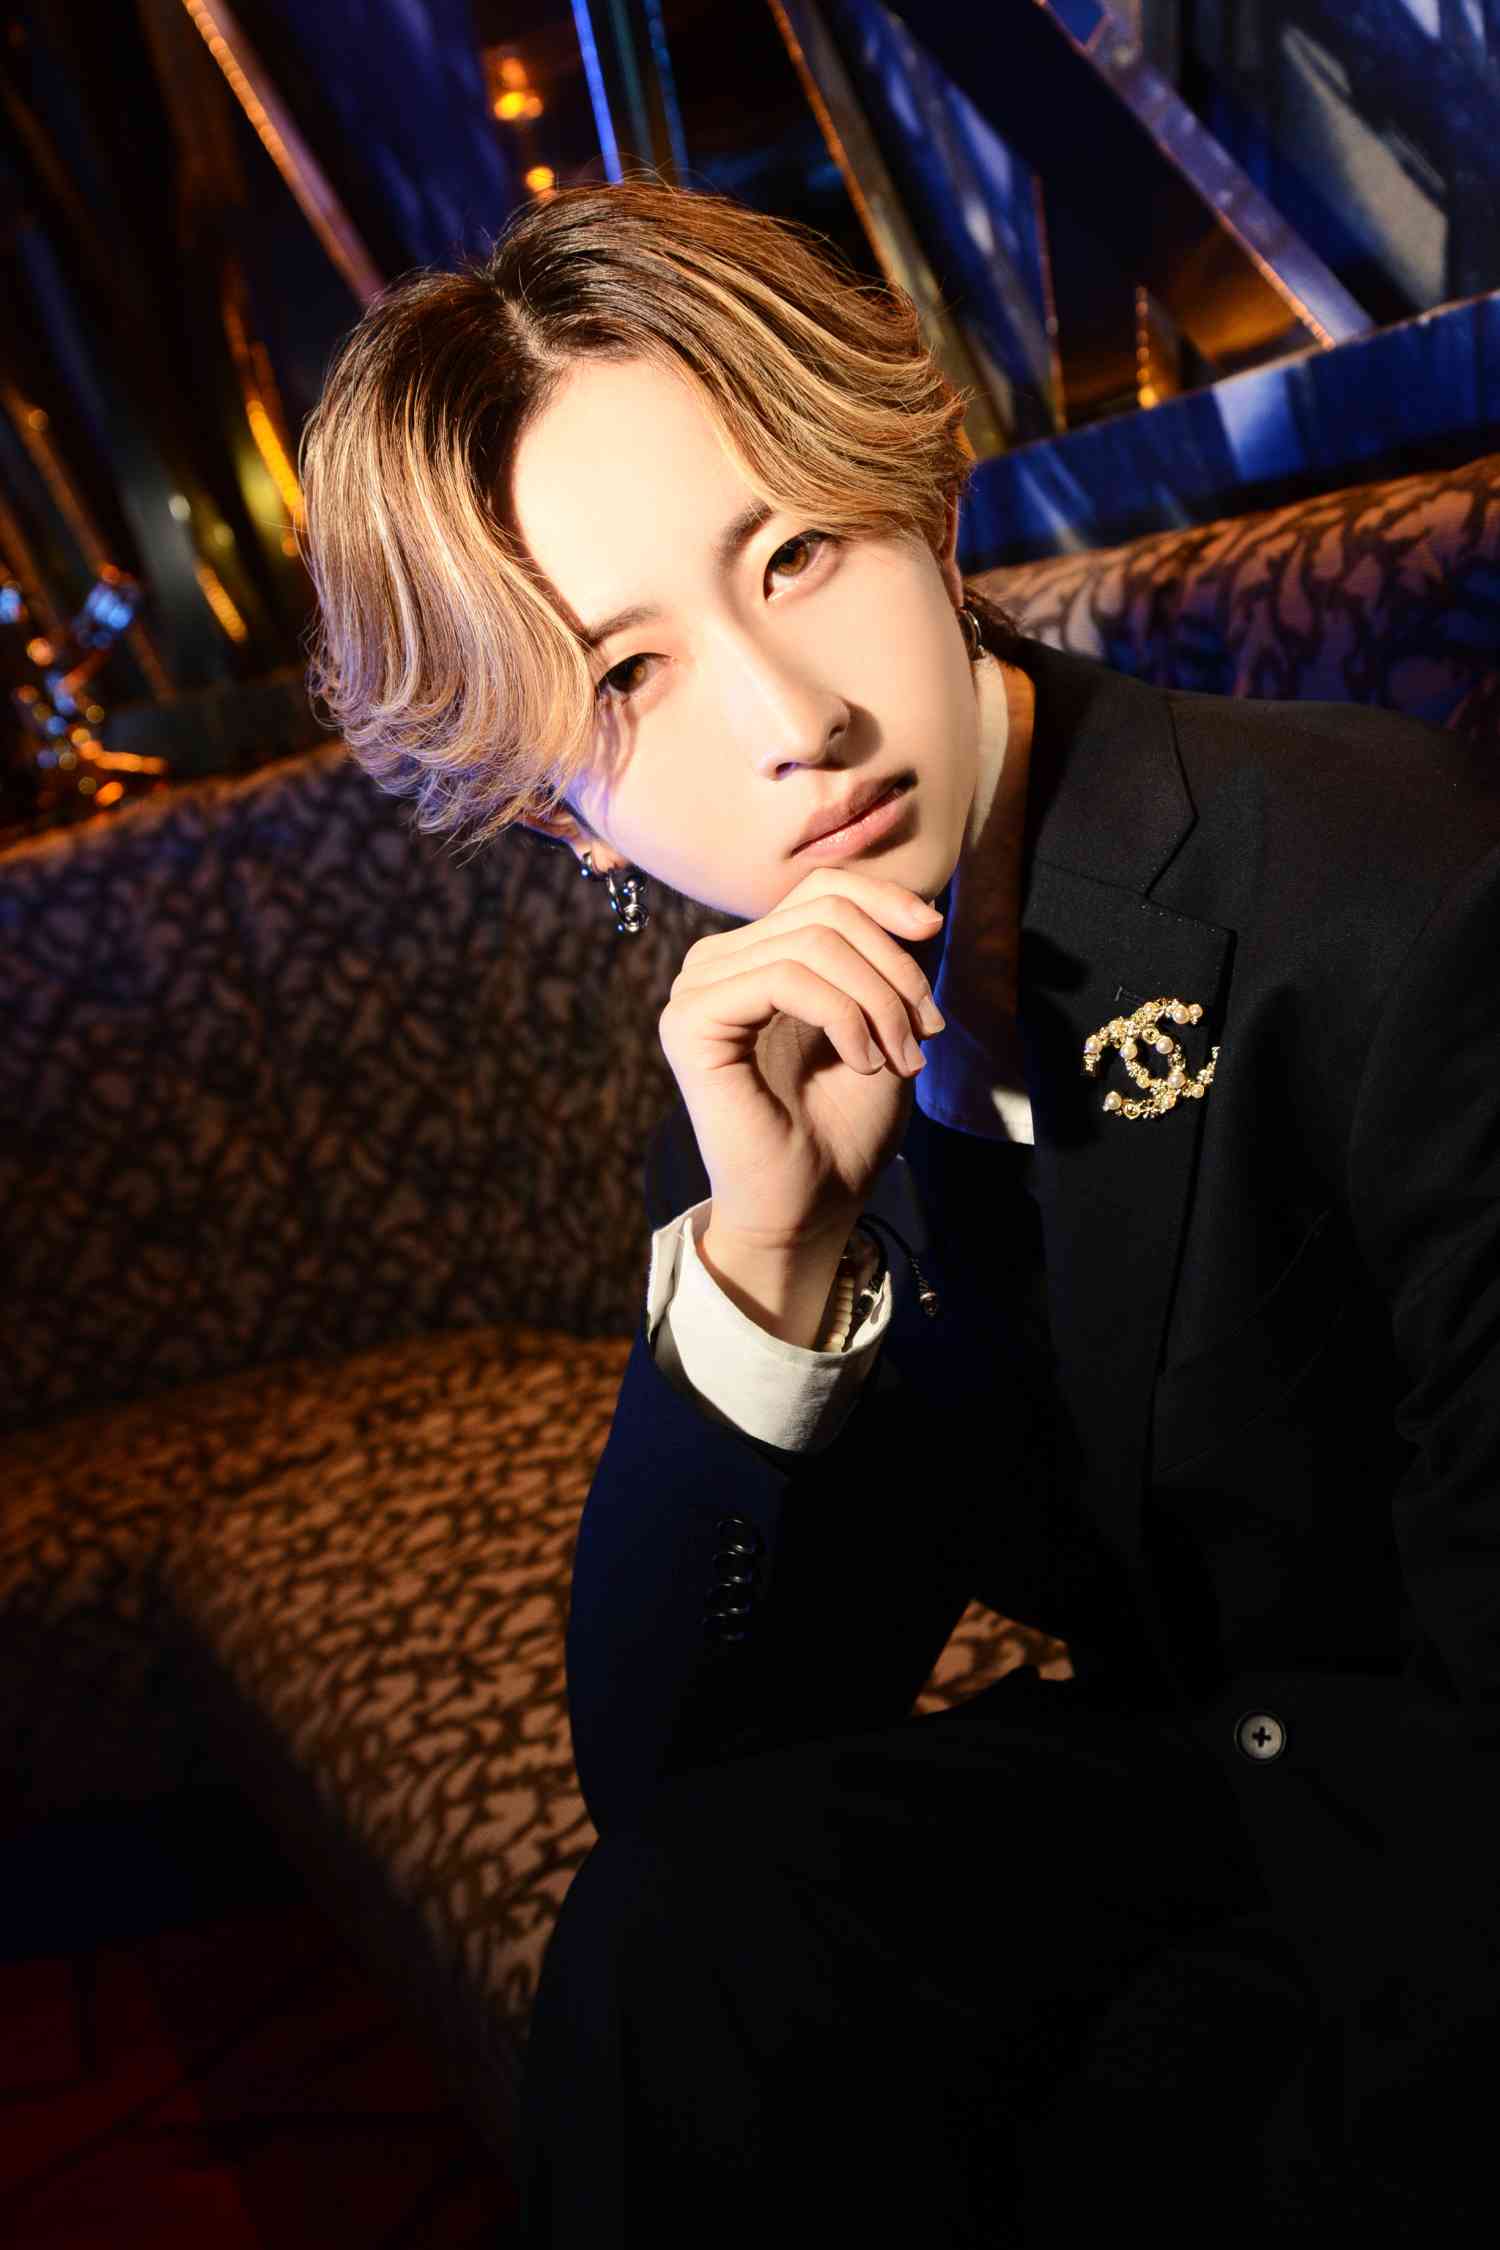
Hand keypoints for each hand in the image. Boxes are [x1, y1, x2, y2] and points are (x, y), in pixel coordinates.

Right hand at [657, 868, 945, 1252]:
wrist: (814, 1204)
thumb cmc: (845, 1126)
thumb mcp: (882, 1024)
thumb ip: (883, 961)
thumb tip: (919, 905)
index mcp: (757, 956)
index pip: (822, 889)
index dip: (884, 898)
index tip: (933, 931)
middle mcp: (718, 963)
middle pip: (825, 914)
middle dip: (892, 970)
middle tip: (923, 1035)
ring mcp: (697, 990)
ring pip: (811, 944)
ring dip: (877, 1001)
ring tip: (899, 1058)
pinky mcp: (690, 1022)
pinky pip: (782, 979)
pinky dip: (841, 1016)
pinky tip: (861, 1059)